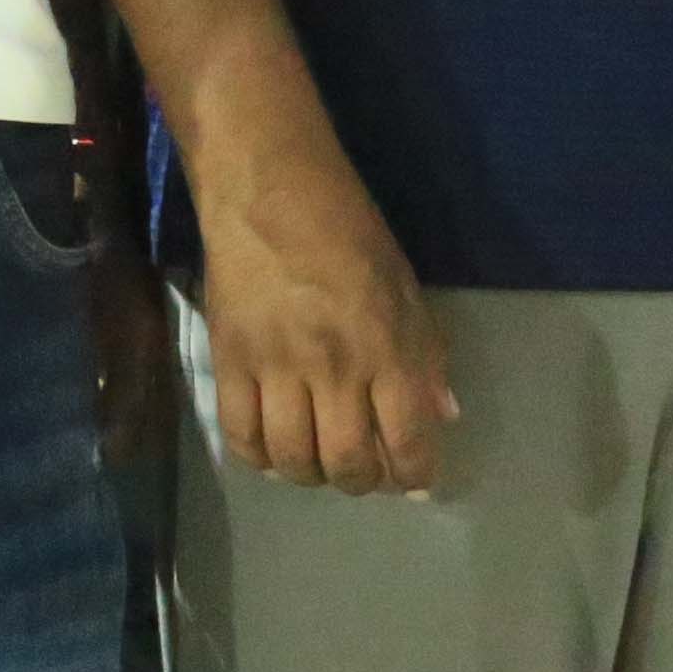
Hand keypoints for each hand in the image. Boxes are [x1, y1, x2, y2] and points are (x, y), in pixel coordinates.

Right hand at [196, 152, 454, 495]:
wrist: (270, 190)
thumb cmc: (349, 232)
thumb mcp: (405, 286)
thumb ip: (426, 354)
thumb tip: (444, 415)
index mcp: (387, 346)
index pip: (408, 440)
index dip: (414, 474)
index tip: (412, 479)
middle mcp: (334, 366)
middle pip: (348, 463)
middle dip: (363, 481)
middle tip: (364, 468)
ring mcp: (276, 367)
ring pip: (294, 460)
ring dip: (313, 475)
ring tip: (319, 459)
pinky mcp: (228, 361)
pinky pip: (241, 436)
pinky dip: (261, 458)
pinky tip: (276, 449)